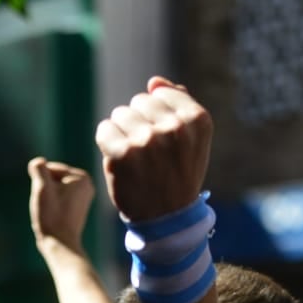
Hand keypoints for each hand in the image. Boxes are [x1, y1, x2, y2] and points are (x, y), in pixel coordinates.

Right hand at [28, 158, 94, 252]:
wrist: (60, 243)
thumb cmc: (51, 216)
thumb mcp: (42, 187)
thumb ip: (39, 168)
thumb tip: (38, 162)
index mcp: (82, 177)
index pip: (49, 169)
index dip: (42, 183)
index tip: (49, 200)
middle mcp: (86, 184)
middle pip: (52, 178)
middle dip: (44, 190)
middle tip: (50, 207)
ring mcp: (82, 197)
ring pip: (52, 189)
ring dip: (46, 198)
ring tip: (52, 212)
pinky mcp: (76, 207)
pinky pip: (56, 199)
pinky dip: (50, 205)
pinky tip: (54, 217)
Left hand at [94, 76, 212, 222]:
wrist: (166, 219)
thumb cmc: (178, 175)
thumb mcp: (191, 139)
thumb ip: (179, 105)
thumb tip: (154, 82)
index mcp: (197, 120)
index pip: (161, 93)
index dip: (158, 117)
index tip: (166, 142)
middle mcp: (175, 128)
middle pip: (139, 101)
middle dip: (140, 123)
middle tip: (149, 154)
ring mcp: (147, 141)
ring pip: (120, 114)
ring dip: (123, 133)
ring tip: (135, 158)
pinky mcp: (122, 154)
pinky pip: (104, 129)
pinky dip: (107, 144)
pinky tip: (120, 161)